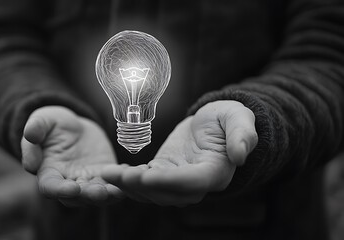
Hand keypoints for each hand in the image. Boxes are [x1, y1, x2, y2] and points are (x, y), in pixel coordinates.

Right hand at [21, 106, 122, 206]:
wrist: (74, 125)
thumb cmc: (53, 124)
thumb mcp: (42, 120)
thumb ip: (35, 129)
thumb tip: (29, 136)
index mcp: (49, 172)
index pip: (51, 187)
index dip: (60, 191)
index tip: (72, 188)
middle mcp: (68, 181)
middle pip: (77, 197)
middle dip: (88, 196)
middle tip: (100, 192)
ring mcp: (87, 180)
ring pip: (96, 193)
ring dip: (107, 195)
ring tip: (117, 191)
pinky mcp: (104, 173)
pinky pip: (113, 182)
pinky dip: (121, 182)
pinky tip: (128, 173)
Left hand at [102, 100, 257, 205]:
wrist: (213, 123)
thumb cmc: (227, 118)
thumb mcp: (238, 117)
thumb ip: (242, 134)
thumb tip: (241, 155)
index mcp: (215, 172)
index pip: (192, 182)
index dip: (169, 181)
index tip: (146, 176)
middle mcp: (195, 184)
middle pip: (167, 192)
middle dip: (140, 185)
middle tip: (117, 175)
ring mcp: (177, 182)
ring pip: (151, 192)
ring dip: (128, 185)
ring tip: (106, 174)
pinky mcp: (163, 175)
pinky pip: (143, 182)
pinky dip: (126, 181)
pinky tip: (110, 174)